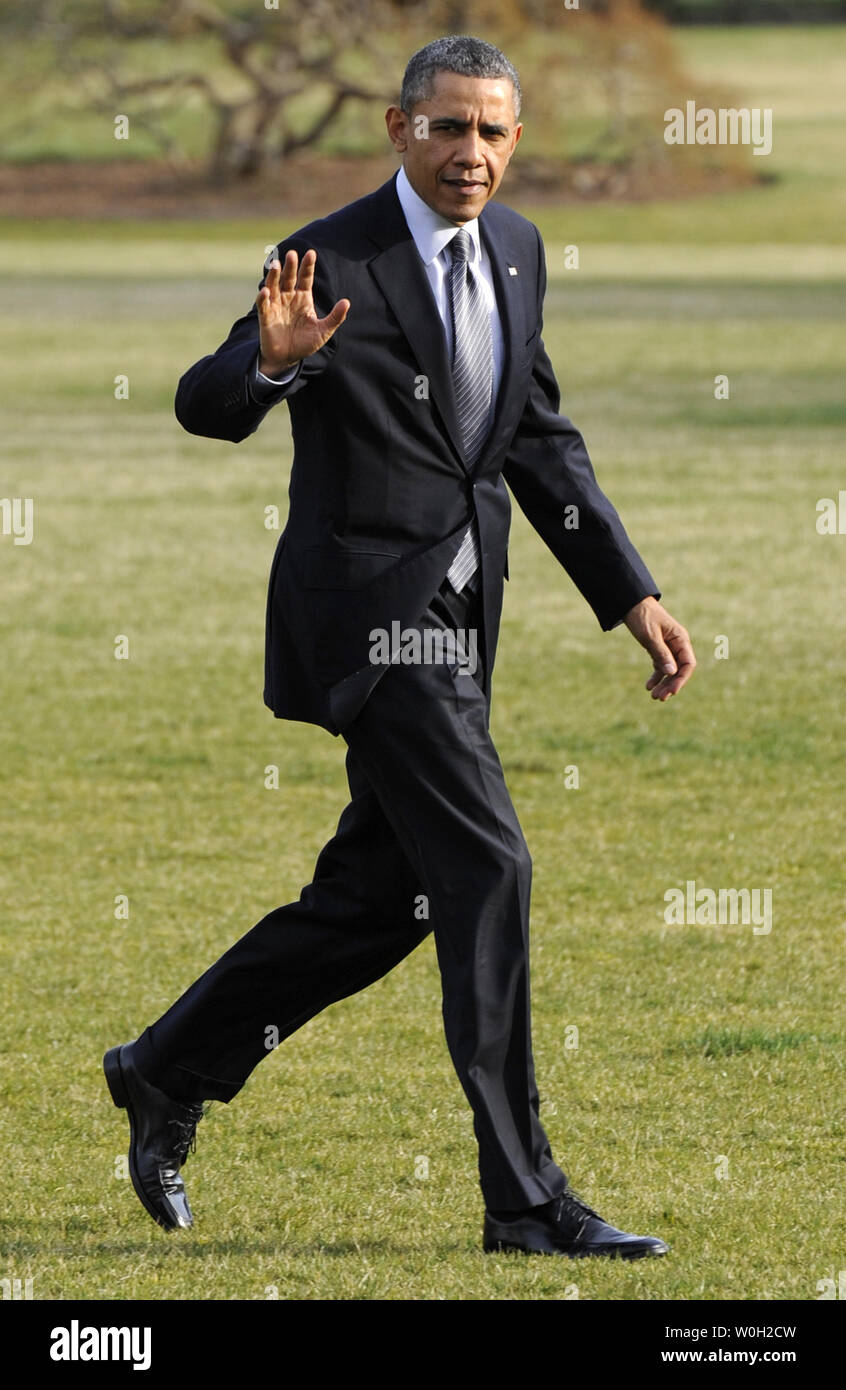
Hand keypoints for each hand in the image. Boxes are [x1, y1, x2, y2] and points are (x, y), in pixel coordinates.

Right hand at [256, 248, 349, 375]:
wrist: (288, 359)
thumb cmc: (305, 343)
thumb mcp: (324, 331)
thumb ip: (335, 317)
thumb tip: (347, 302)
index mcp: (303, 297)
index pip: (306, 278)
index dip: (308, 266)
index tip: (311, 253)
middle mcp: (288, 297)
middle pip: (289, 278)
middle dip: (290, 266)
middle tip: (292, 254)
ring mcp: (276, 305)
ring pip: (274, 286)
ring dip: (274, 275)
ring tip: (276, 264)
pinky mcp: (266, 316)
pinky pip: (263, 305)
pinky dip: (263, 297)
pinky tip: (266, 291)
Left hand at [623, 596, 695, 700]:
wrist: (630, 603)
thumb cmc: (642, 616)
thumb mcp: (650, 636)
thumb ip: (661, 653)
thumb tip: (671, 673)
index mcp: (680, 639)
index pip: (688, 664)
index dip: (681, 679)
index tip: (671, 691)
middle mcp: (677, 644)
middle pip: (679, 670)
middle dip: (671, 685)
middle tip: (659, 698)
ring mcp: (668, 647)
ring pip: (670, 670)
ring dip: (663, 683)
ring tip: (654, 696)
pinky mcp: (658, 648)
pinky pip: (660, 666)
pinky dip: (656, 676)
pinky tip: (648, 686)